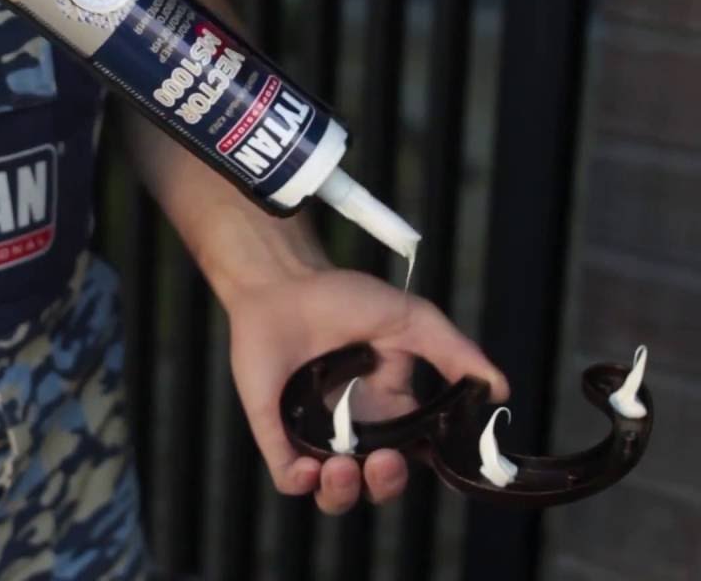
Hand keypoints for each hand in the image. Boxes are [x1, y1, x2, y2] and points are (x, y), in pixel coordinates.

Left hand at [222, 266, 508, 514]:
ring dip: (344, 492)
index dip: (429, 469)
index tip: (439, 460)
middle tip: (383, 460)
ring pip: (334, 494)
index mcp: (391, 411)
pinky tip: (310, 468)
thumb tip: (501, 388)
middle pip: (377, 484)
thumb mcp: (410, 320)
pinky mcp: (275, 432)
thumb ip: (454, 353)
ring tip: (342, 468)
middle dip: (386, 483)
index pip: (415, 457)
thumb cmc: (343, 297)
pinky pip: (288, 477)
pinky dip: (300, 482)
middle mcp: (354, 431)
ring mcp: (312, 435)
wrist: (283, 281)